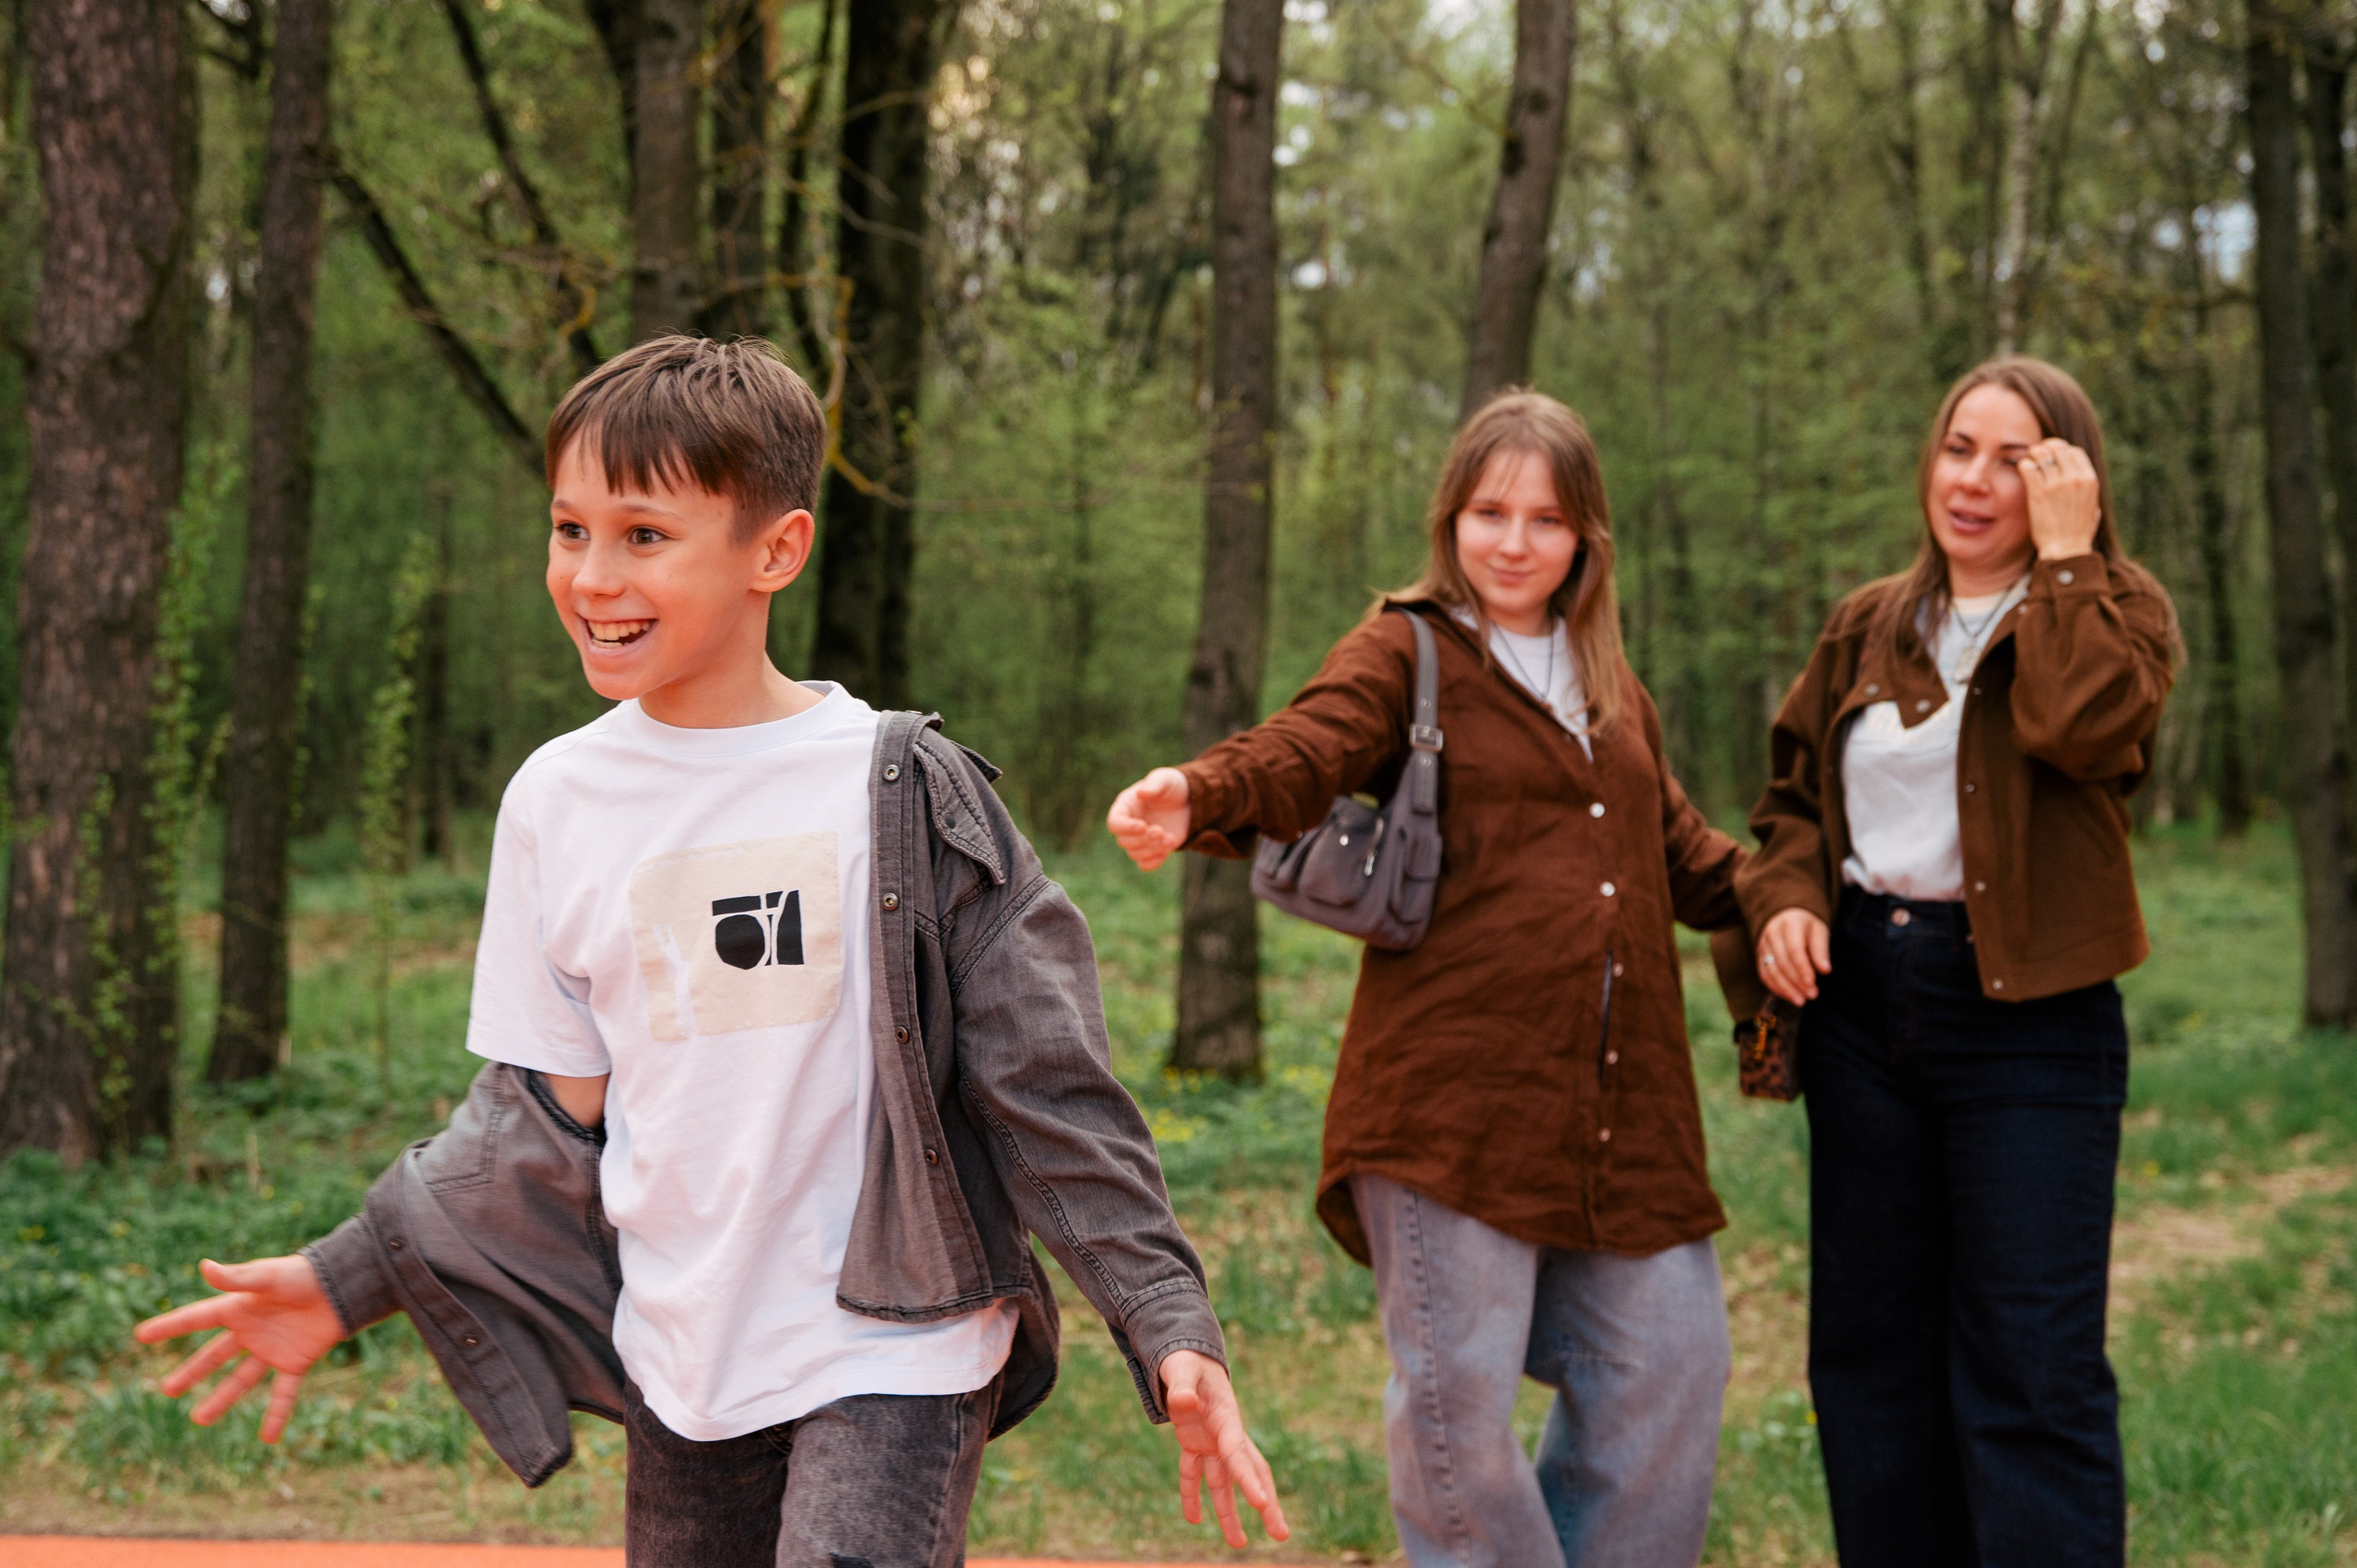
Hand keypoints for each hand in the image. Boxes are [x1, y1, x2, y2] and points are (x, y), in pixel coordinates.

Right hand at [133, 1255, 345, 1442]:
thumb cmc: (305, 1275)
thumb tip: (203, 1267)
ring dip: (221, 1399)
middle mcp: (252, 1331)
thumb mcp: (269, 1276)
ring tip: (198, 1419)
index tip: (141, 1335)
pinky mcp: (296, 1362)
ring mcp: (272, 1349)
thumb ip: (237, 1277)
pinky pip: (283, 1393)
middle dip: (192, 1372)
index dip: (170, 1327)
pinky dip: (276, 1415)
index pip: (197, 1319)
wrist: (344, 1285)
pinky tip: (268, 1439)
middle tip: (166, 1390)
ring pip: (241, 1379)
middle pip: (215, 1356)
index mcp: (240, 1308)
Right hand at [1107, 767, 1191, 871]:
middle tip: (1161, 831)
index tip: (1143, 826)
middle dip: (1143, 839)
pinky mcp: (1153, 850)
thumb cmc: (1172, 786)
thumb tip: (1140, 794)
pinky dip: (1155, 861)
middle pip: (1124, 841)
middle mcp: (1129, 825)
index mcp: (1126, 806)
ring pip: (1135, 854)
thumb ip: (1154, 785)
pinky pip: (1145, 865)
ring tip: (1170, 838)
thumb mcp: (1165, 779)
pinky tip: (1169, 847)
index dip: (1126, 827)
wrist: (1188, 800)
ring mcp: (1140, 839)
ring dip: (1152, 850)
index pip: (1115, 823)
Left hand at [1159, 1348, 1287, 1547]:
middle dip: (1265, 1504)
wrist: (1186, 1355)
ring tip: (1238, 1544)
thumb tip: (1182, 1401)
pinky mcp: (1194, 1444)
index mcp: (1226, 1418)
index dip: (1249, 1480)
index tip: (1262, 1505)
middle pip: (1250, 1473)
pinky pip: (1194, 1474)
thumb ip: (1183, 1386)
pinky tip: (1194, 1520)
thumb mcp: (1182, 1369)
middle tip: (1281, 1535)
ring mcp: (1211, 1441)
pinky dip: (1193, 1495)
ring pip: (1225, 1482)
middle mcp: (1224, 1434)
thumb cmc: (1187, 1361)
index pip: (1239, 1454)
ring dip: (1230, 1512)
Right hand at [1757, 907, 1830, 1005]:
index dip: (1803, 968)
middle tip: (1812, 995)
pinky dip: (1776, 988)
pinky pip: (1764, 974)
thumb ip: (1820, 949)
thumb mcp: (1818, 929)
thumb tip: (1825, 970)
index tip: (1813, 983)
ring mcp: (1762, 945)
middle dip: (1797, 982)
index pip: (1794, 949)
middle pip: (1782, 962)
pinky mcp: (1759, 956)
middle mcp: (1772, 934)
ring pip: (1772, 971)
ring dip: (1786, 989)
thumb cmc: (1806, 924)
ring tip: (1801, 1001)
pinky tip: (1789, 996)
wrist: (1784, 914)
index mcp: (1789, 924)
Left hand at [2019, 437, 2100, 561]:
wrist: (2066, 550)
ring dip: (2033, 454)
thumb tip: (2084, 483)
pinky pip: (2028, 467)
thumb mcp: (2093, 509)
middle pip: (2058, 448)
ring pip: (2041, 453)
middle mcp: (2074, 479)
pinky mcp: (2038, 492)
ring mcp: (2056, 484)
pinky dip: (2023, 465)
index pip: (2075, 452)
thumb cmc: (2078, 534)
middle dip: (2046, 447)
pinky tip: (2022, 470)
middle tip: (2036, 453)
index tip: (2053, 456)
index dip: (2063, 450)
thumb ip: (2088, 493)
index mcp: (2090, 481)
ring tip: (2029, 459)